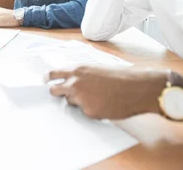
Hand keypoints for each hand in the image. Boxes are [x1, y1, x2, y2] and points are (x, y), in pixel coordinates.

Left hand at [48, 66, 165, 119]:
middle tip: (64, 95)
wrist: (136, 88)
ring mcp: (80, 99)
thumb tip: (69, 80)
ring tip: (96, 97)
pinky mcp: (89, 112)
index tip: (46, 82)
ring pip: (71, 102)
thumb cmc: (120, 77)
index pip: (52, 74)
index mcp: (77, 70)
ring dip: (78, 102)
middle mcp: (75, 84)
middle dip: (58, 93)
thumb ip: (81, 75)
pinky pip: (84, 112)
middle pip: (54, 91)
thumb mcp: (97, 69)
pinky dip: (91, 110)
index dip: (48, 80)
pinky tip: (103, 104)